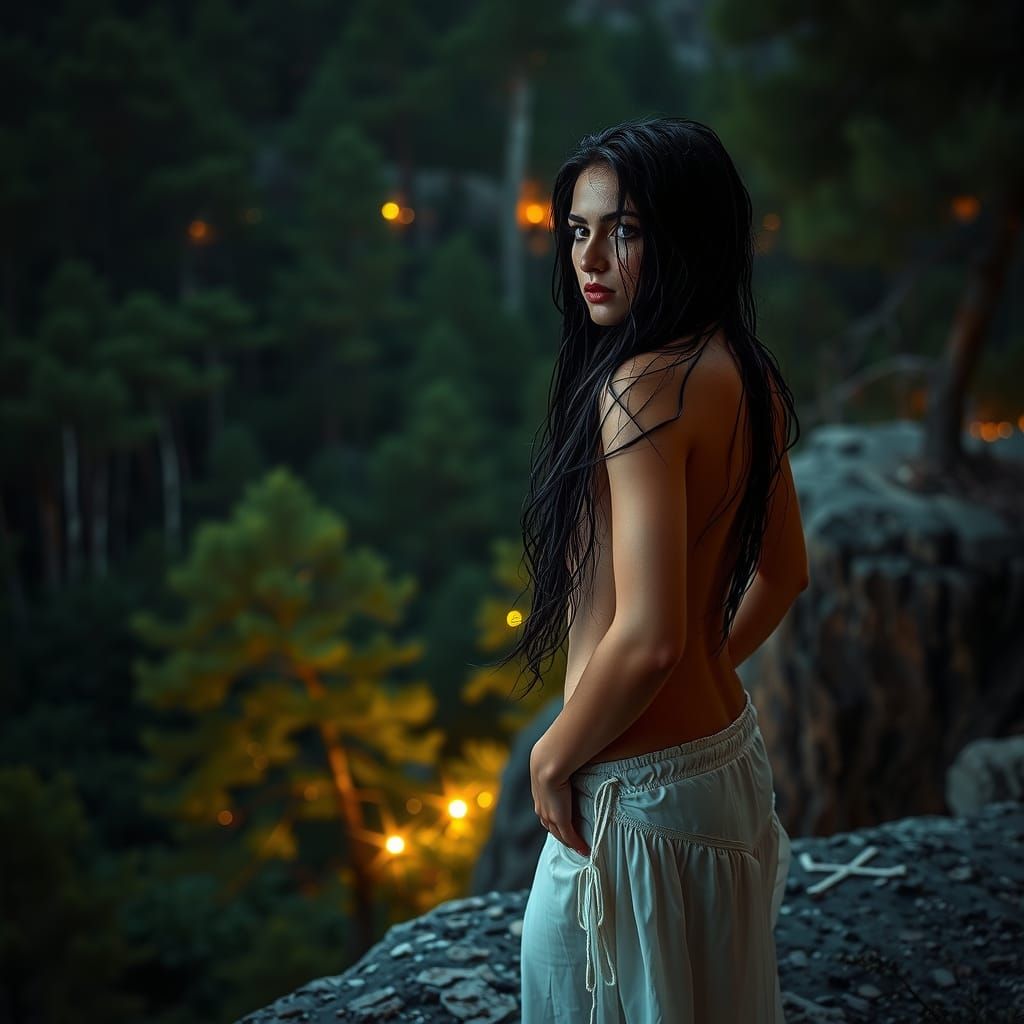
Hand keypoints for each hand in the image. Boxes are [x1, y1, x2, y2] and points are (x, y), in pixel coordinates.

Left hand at [530, 739, 590, 857]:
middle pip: (550, 826)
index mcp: (539, 794)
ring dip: (568, 841)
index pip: (546, 810)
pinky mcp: (560, 819)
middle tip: (572, 840)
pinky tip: (585, 849)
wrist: (549, 761)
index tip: (562, 823)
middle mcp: (541, 807)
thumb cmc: (554, 754)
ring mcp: (550, 814)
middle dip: (560, 834)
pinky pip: (570, 836)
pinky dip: (577, 844)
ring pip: (559, 833)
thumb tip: (567, 750)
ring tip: (579, 847)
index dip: (554, 818)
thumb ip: (560, 761)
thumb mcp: (554, 759)